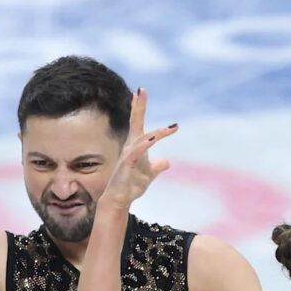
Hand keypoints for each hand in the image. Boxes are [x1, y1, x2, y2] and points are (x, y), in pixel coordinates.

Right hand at [100, 88, 177, 208]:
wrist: (120, 199)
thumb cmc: (131, 185)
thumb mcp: (150, 174)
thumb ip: (158, 166)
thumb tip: (167, 161)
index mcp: (136, 146)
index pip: (138, 123)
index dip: (139, 108)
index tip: (141, 92)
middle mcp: (130, 147)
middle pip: (135, 123)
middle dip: (138, 107)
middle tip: (141, 90)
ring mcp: (128, 155)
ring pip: (141, 138)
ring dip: (154, 131)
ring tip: (169, 127)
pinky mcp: (127, 166)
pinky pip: (136, 153)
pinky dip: (145, 146)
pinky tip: (154, 140)